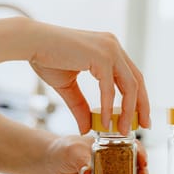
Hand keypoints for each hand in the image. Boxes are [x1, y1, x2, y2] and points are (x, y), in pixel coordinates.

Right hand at [28, 23, 149, 134]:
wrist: (29, 43)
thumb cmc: (46, 58)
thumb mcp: (68, 87)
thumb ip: (81, 107)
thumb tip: (87, 129)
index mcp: (109, 50)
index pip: (132, 76)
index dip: (139, 98)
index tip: (140, 118)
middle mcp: (113, 46)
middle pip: (137, 80)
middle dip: (142, 106)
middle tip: (144, 126)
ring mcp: (109, 49)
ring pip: (130, 85)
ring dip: (128, 110)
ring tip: (123, 130)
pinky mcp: (101, 55)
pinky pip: (110, 87)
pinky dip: (109, 107)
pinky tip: (105, 123)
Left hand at [44, 135, 149, 173]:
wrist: (52, 163)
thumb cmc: (65, 149)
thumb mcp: (74, 150)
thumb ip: (83, 160)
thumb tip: (87, 173)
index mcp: (110, 145)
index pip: (131, 147)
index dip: (140, 153)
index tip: (143, 162)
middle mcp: (114, 159)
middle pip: (135, 165)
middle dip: (143, 173)